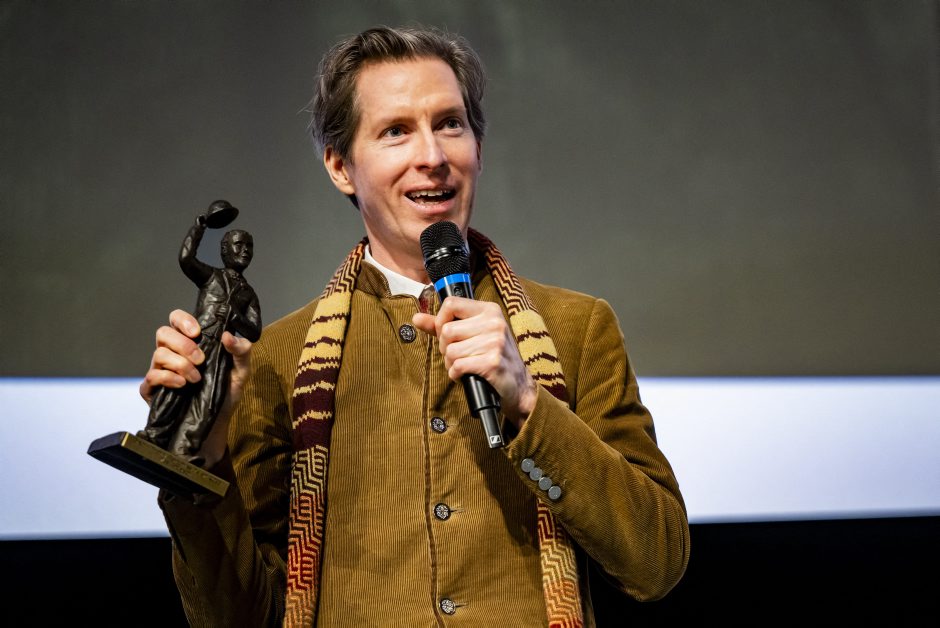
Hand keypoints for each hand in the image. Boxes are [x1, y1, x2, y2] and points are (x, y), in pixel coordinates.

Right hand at [139, 309, 253, 466]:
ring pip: (158, 354)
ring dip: (180, 364)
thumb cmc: (227, 391)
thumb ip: (241, 351)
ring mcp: (160, 370)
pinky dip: (168, 378)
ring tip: (197, 378)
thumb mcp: (242, 370)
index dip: (183, 320)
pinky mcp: (152, 389)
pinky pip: (151, 376)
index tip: (197, 332)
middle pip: (163, 333)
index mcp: (190, 342)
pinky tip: (183, 385)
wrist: (218, 420)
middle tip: (201, 359)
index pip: (176, 319)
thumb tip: (228, 336)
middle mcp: (172, 352)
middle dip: (183, 344)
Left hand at [412, 297, 537, 428]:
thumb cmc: (493, 357)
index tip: (446, 335)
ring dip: (450, 363)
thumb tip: (416, 318)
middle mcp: (494, 323)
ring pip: (451, 351)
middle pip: (447, 331)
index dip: (440, 321)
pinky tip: (464, 375)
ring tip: (462, 366)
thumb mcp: (473, 335)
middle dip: (445, 348)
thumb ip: (443, 325)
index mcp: (489, 310)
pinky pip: (458, 366)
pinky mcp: (492, 362)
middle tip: (456, 355)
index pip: (451, 304)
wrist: (518, 385)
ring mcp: (495, 342)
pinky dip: (455, 374)